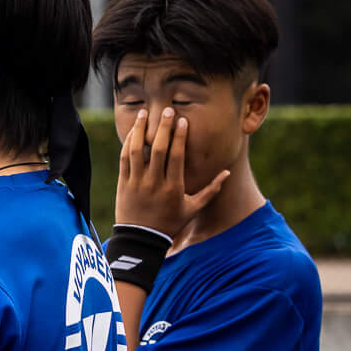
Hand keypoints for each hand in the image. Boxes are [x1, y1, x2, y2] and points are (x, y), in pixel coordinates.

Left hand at [115, 106, 228, 240]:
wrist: (140, 240)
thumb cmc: (169, 224)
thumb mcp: (192, 209)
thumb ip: (210, 190)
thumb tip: (226, 172)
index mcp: (173, 187)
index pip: (177, 156)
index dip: (180, 137)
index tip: (183, 121)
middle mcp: (154, 183)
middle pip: (158, 149)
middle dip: (163, 127)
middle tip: (167, 110)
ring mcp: (136, 183)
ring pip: (136, 151)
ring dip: (140, 130)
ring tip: (145, 113)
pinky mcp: (123, 184)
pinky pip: (124, 159)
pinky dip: (128, 143)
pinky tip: (133, 130)